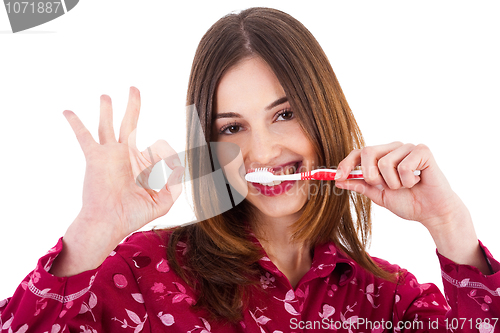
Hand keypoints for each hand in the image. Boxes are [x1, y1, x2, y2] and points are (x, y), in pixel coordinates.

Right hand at [51, 87, 183, 275]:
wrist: (109, 223)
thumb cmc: (133, 215)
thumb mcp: (162, 201)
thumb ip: (175, 184)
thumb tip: (178, 165)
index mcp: (142, 163)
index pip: (157, 147)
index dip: (167, 155)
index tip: (171, 168)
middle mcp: (125, 155)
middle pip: (130, 123)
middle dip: (133, 105)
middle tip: (134, 88)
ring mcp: (110, 154)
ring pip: (108, 125)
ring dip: (106, 109)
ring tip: (105, 95)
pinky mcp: (95, 157)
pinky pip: (84, 136)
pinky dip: (76, 123)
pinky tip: (67, 111)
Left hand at [334, 142, 488, 272]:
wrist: (433, 213)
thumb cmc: (409, 202)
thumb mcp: (379, 195)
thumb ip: (360, 186)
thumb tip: (338, 181)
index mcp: (382, 156)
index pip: (358, 153)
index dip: (346, 163)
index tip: (337, 177)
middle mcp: (394, 148)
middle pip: (367, 152)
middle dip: (371, 175)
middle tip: (384, 187)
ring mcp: (408, 148)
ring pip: (384, 163)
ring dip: (393, 183)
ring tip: (406, 186)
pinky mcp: (422, 151)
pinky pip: (403, 166)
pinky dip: (407, 181)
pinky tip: (417, 182)